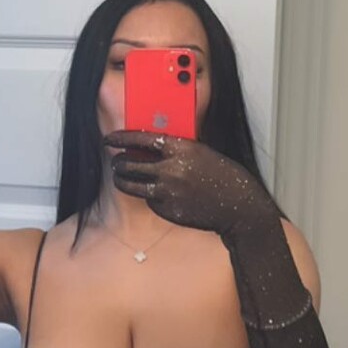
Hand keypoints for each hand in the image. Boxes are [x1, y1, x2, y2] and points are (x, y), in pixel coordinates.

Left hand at [103, 130, 274, 240]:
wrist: (237, 205)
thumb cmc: (222, 176)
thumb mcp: (201, 152)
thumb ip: (175, 150)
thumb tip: (148, 148)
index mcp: (180, 149)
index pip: (141, 138)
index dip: (121, 138)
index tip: (110, 139)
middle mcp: (170, 169)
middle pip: (129, 164)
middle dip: (117, 162)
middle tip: (115, 161)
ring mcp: (167, 191)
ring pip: (131, 185)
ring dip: (123, 180)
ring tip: (123, 178)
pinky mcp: (167, 210)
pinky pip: (149, 201)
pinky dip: (149, 196)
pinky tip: (160, 194)